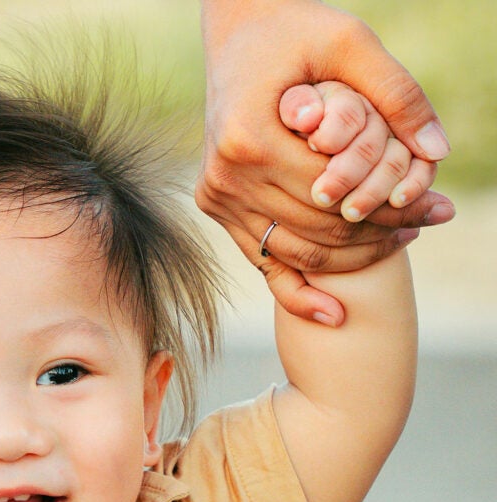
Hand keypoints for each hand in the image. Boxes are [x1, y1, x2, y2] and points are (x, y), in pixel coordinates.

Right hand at [197, 0, 454, 323]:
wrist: (238, 33)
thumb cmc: (294, 32)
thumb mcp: (350, 43)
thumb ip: (395, 93)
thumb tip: (436, 151)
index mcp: (249, 141)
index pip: (337, 195)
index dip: (393, 206)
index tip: (439, 206)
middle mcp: (226, 177)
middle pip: (319, 227)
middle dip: (382, 231)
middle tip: (431, 222)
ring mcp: (217, 197)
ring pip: (297, 250)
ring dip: (354, 256)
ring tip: (403, 237)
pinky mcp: (216, 207)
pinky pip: (261, 261)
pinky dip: (297, 292)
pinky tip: (334, 314)